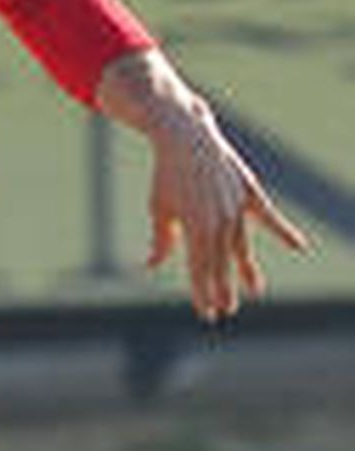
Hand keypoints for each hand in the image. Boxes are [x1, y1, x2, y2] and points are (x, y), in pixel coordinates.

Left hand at [98, 50, 308, 319]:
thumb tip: (151, 265)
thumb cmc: (167, 175)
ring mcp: (237, 207)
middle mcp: (220, 221)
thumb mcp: (159, 209)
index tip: (207, 313)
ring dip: (247, 270)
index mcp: (196, 229)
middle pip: (222, 263)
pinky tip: (299, 246)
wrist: (185, 136)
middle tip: (225, 310)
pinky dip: (284, 231)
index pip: (201, 270)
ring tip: (255, 291)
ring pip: (243, 246)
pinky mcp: (248, 191)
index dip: (203, 293)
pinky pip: (269, 216)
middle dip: (223, 289)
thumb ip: (162, 241)